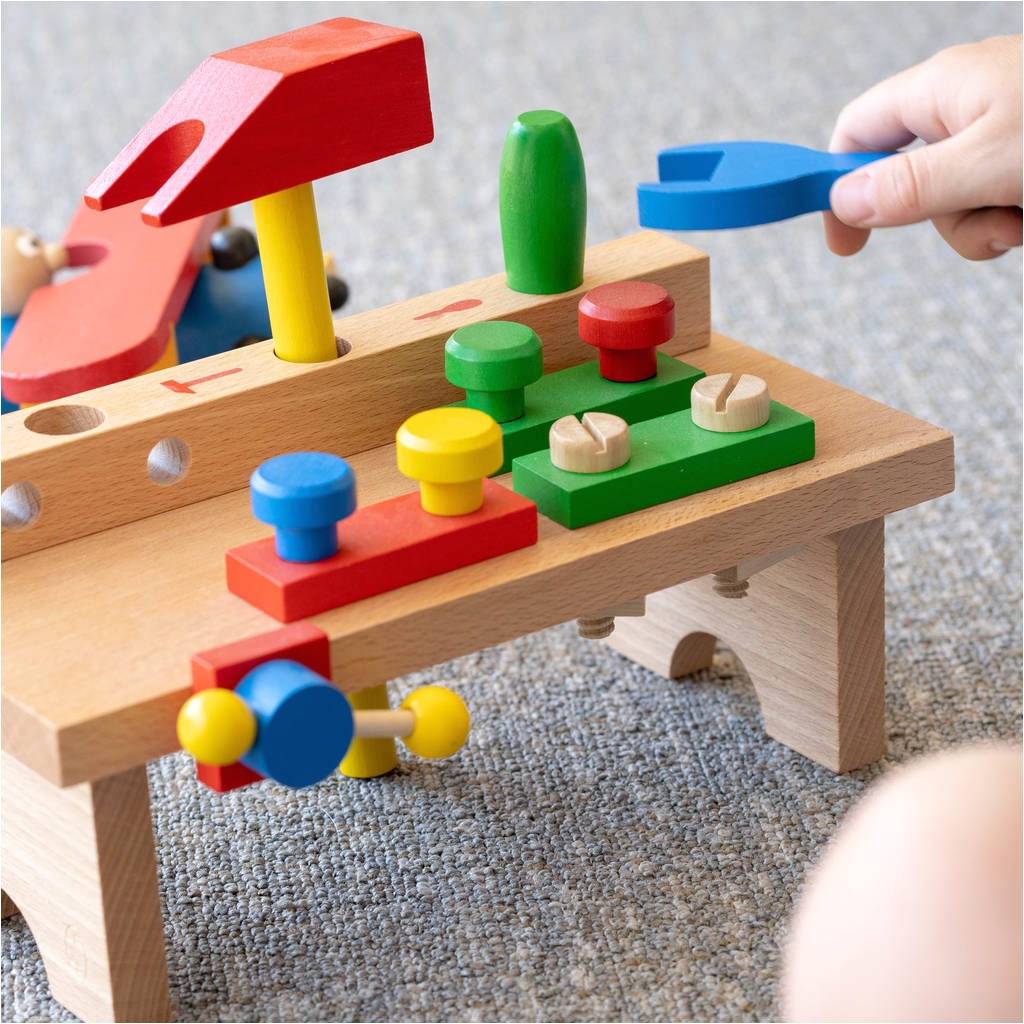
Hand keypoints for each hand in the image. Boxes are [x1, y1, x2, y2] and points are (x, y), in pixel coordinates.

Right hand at [825, 35, 1022, 259]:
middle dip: (941, 218)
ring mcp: (999, 125)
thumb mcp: (989, 163)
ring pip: (955, 199)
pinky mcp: (1022, 150)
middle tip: (987, 221)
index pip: (856, 132)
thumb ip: (912, 186)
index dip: (839, 188)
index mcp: (940, 87)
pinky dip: (1012, 217)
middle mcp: (964, 102)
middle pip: (908, 179)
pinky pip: (993, 196)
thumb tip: (842, 201)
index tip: (846, 244)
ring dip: (984, 224)